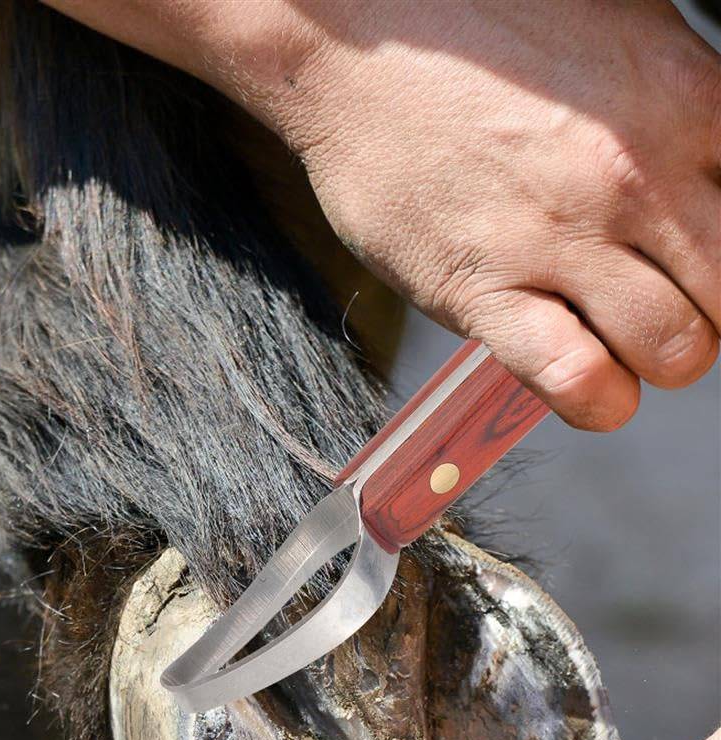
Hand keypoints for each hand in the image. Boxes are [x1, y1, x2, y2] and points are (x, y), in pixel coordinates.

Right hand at [44, 0, 719, 430]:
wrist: (357, 45)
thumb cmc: (478, 37)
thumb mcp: (617, 32)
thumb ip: (684, 111)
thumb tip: (713, 177)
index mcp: (682, 103)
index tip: (699, 268)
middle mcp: (633, 179)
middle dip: (705, 318)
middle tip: (659, 303)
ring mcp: (554, 239)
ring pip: (673, 352)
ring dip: (656, 361)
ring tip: (617, 338)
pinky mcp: (479, 290)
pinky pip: (576, 380)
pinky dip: (597, 399)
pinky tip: (584, 379)